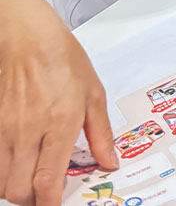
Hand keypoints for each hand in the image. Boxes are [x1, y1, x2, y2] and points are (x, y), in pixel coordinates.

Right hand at [0, 0, 116, 204]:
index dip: (50, 202)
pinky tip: (21, 164)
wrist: (31, 41)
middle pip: (18, 189)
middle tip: (48, 196)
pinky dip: (4, 172)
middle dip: (33, 200)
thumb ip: (101, 133)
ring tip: (34, 184)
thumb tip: (109, 161)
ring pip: (2, 180)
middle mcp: (29, 131)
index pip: (48, 179)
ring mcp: (7, 130)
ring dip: (16, 189)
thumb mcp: (94, 94)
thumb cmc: (64, 61)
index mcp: (59, 123)